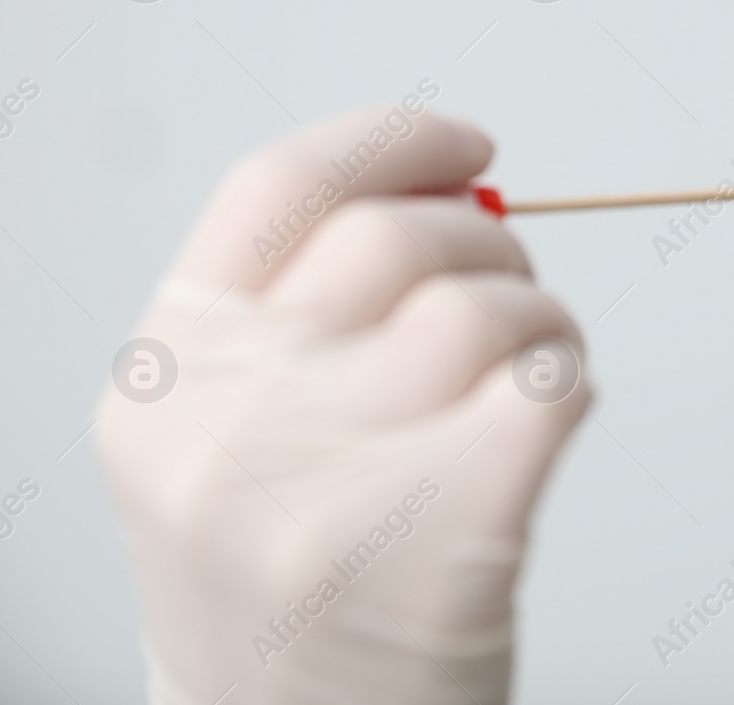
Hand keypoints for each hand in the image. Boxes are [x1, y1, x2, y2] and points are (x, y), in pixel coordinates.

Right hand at [96, 105, 588, 704]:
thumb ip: (297, 316)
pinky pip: (546, 385)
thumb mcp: (224, 444)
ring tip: (530, 366)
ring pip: (484, 306)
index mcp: (165, 380)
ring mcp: (329, 488)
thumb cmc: (284, 592)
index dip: (392, 141)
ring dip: (539, 318)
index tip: (466, 147)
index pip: (279, 186)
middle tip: (510, 284)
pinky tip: (551, 409)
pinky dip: (568, 376)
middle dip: (487, 241)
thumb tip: (446, 193)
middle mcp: (225, 427)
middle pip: (396, 236)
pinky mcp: (442, 540)